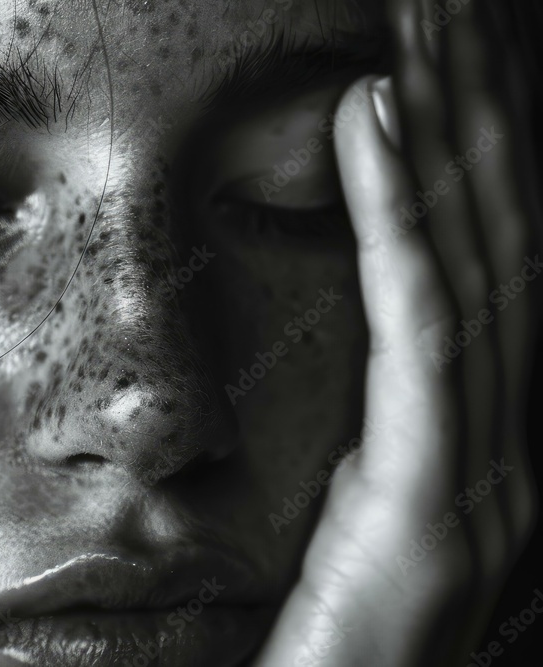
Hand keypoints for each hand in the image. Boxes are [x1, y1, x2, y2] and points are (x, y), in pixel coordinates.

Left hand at [252, 1, 537, 664]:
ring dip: (444, 119)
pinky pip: (420, 322)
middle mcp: (517, 426)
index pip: (489, 243)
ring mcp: (491, 461)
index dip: (480, 128)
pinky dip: (398, 207)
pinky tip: (372, 113)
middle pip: (497, 224)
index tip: (447, 33)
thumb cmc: (343, 623)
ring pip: (471, 250)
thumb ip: (401, 414)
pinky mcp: (433, 490)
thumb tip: (397, 321)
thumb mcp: (373, 496)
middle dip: (478, 93)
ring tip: (419, 14)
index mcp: (497, 423)